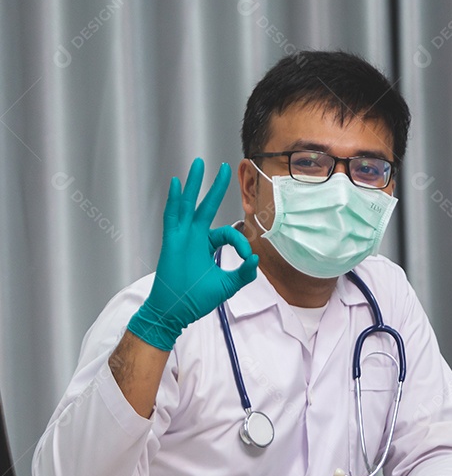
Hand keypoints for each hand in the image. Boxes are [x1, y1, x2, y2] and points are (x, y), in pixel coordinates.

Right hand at [127, 159, 258, 349]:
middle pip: (207, 206)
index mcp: (208, 246)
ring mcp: (182, 237)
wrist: (176, 311)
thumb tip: (256, 259)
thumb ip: (243, 273)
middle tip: (224, 168)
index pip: (229, 234)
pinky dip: (175, 200)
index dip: (241, 242)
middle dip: (216, 187)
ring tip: (199, 164)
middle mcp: (195, 237)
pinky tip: (177, 184)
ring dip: (194, 184)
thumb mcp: (227, 285)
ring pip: (189, 205)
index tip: (247, 257)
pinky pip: (173, 216)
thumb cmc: (197, 299)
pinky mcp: (171, 241)